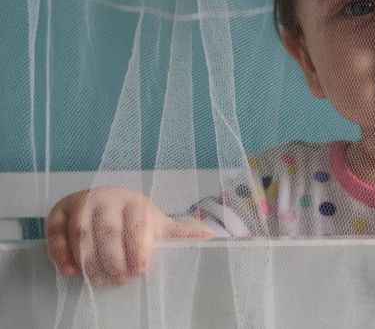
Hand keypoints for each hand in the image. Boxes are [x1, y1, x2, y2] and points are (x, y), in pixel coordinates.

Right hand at [46, 187, 213, 285]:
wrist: (106, 201)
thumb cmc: (135, 219)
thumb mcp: (159, 225)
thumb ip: (182, 235)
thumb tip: (215, 242)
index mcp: (136, 202)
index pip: (137, 224)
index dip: (138, 249)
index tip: (141, 271)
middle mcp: (108, 198)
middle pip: (108, 230)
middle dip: (114, 258)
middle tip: (118, 281)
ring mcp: (81, 202)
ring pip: (81, 231)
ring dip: (88, 258)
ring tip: (97, 280)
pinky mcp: (59, 211)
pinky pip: (55, 231)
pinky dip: (60, 251)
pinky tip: (70, 270)